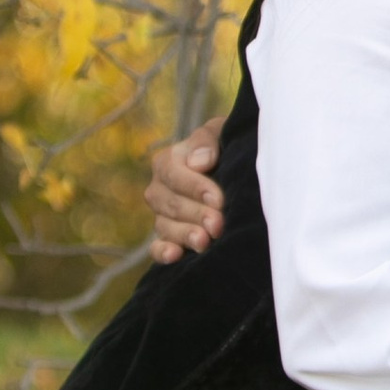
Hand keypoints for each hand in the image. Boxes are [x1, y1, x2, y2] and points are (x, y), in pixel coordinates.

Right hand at [147, 124, 224, 263]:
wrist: (233, 170)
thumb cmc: (225, 147)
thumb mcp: (220, 133)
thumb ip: (207, 141)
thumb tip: (198, 162)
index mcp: (167, 162)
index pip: (173, 174)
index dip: (195, 187)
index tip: (218, 199)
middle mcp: (159, 189)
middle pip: (171, 203)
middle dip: (196, 214)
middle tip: (218, 224)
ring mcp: (162, 215)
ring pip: (165, 226)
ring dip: (184, 235)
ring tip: (204, 242)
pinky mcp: (167, 238)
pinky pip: (156, 248)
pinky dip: (163, 252)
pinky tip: (175, 256)